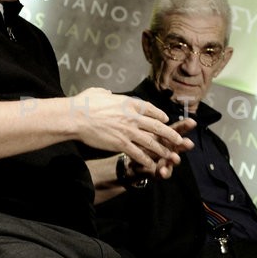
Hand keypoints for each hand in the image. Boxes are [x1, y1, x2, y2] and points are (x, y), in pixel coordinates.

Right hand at [70, 88, 192, 170]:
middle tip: (179, 140)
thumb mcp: (99, 92)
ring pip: (151, 142)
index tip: (165, 119)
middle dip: (169, 134)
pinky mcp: (121, 144)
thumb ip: (108, 94)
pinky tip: (152, 164)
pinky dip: (146, 160)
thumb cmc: (84, 103)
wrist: (76, 117)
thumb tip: (108, 94)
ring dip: (162, 149)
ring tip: (169, 155)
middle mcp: (132, 117)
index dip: (160, 115)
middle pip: (157, 126)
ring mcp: (128, 131)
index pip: (150, 109)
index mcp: (129, 103)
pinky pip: (138, 153)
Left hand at [133, 117, 196, 179]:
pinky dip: (163, 172)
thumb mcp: (144, 132)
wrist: (132, 162)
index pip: (177, 130)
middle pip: (178, 145)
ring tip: (175, 158)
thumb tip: (152, 111)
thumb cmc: (141, 144)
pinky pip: (162, 173)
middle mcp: (168, 149)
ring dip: (175, 159)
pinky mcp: (158, 172)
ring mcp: (165, 161)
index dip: (185, 126)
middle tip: (189, 143)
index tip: (192, 122)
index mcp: (166, 137)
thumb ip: (150, 124)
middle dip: (184, 144)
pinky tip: (162, 171)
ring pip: (173, 160)